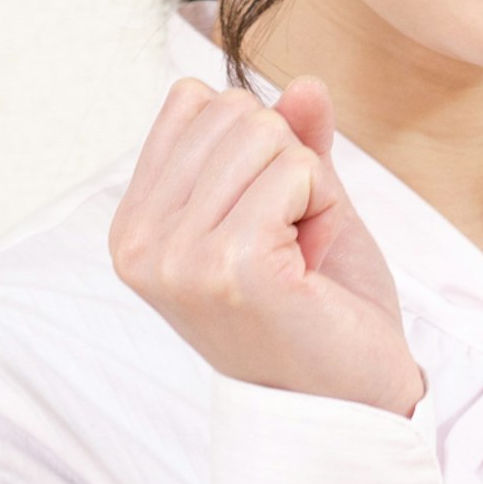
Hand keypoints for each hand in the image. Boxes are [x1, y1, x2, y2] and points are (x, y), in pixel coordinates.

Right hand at [108, 76, 425, 416]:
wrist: (347, 398)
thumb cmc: (316, 308)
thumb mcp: (296, 206)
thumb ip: (291, 142)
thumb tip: (304, 85)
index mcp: (135, 225)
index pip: (193, 103)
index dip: (255, 148)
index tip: (264, 218)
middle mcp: (141, 244)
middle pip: (233, 112)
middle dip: (285, 166)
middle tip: (289, 243)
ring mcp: (180, 259)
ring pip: (268, 135)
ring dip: (308, 190)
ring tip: (298, 257)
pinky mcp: (232, 268)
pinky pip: (298, 170)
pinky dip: (323, 208)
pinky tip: (309, 266)